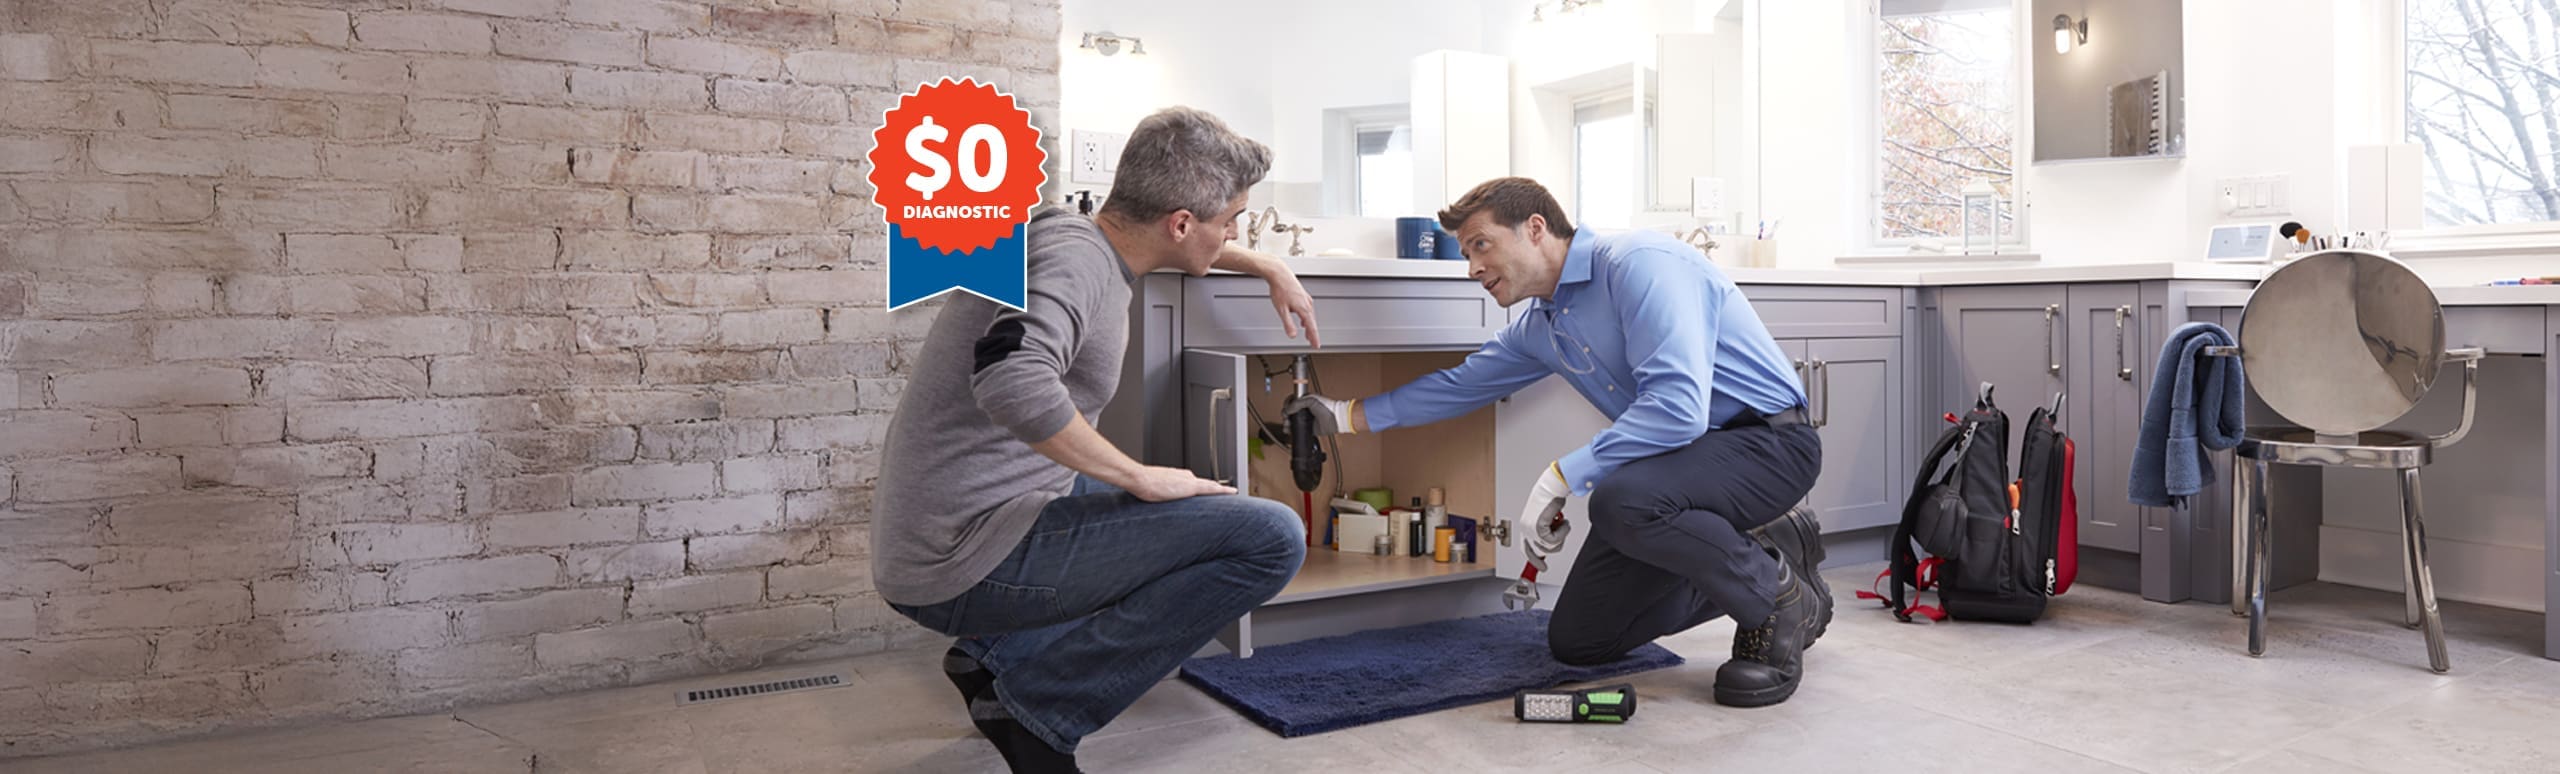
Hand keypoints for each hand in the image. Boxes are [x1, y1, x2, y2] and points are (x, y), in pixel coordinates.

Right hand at [1121, 465, 1237, 501]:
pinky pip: (1212, 489)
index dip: (1204, 487)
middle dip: (1215, 489)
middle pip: (1205, 484)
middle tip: (1228, 493)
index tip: (1211, 490)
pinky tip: (1232, 492)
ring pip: (1210, 486)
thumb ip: (1161, 491)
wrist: (1140, 479)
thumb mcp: (1154, 487)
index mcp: (1178, 476)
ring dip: (1221, 490)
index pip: (1194, 483)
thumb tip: (1160, 497)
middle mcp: (1186, 476)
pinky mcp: (1192, 486)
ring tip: (1233, 493)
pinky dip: (1223, 490)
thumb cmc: (1143, 484)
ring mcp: (1189, 480)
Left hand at [1263, 269, 1321, 346]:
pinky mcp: (1303, 296)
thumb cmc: (1280, 289)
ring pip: (1310, 316)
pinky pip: (1307, 310)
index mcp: (1304, 309)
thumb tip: (1292, 335)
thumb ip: (1288, 324)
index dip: (1314, 338)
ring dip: (1310, 326)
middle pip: (1312, 322)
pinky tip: (1303, 320)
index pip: (1311, 327)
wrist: (1279, 274)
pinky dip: (1307, 318)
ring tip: (1308, 335)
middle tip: (1313, 343)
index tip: (1316, 346)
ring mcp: (1306, 299)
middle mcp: (1307, 304)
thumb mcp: (1282, 310)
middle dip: (1313, 334)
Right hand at [1283, 394, 1355, 435]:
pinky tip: (1290, 430)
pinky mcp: (1309, 428)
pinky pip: (1297, 429)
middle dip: (1285, 415)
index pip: (1292, 401)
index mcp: (1306, 400)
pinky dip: (1292, 430)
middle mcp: (1305, 409)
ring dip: (1287, 423)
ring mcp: (1306, 419)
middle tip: (1286, 419)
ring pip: (1292, 420)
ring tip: (1287, 425)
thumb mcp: (1311, 400)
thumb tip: (1288, 409)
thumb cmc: (1328, 407)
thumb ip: (1298, 403)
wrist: (1336, 419)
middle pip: (1290, 411)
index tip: (1286, 410)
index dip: (1287, 405)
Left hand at [1516, 462, 1571, 556]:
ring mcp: (1530, 529)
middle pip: (1536, 551)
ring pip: (1549, 546)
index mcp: (1526, 525)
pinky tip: (1563, 521)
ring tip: (1563, 523)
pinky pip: (1554, 540)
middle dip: (1547, 553)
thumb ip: (1547, 530)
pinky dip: (1563, 532)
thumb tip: (1552, 542)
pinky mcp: (1538, 528)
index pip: (1526, 547)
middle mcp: (1525, 528)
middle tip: (1548, 560)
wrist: (1551, 487)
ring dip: (1561, 536)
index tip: (1542, 567)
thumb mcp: (1547, 517)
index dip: (1533, 559)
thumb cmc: (1551, 497)